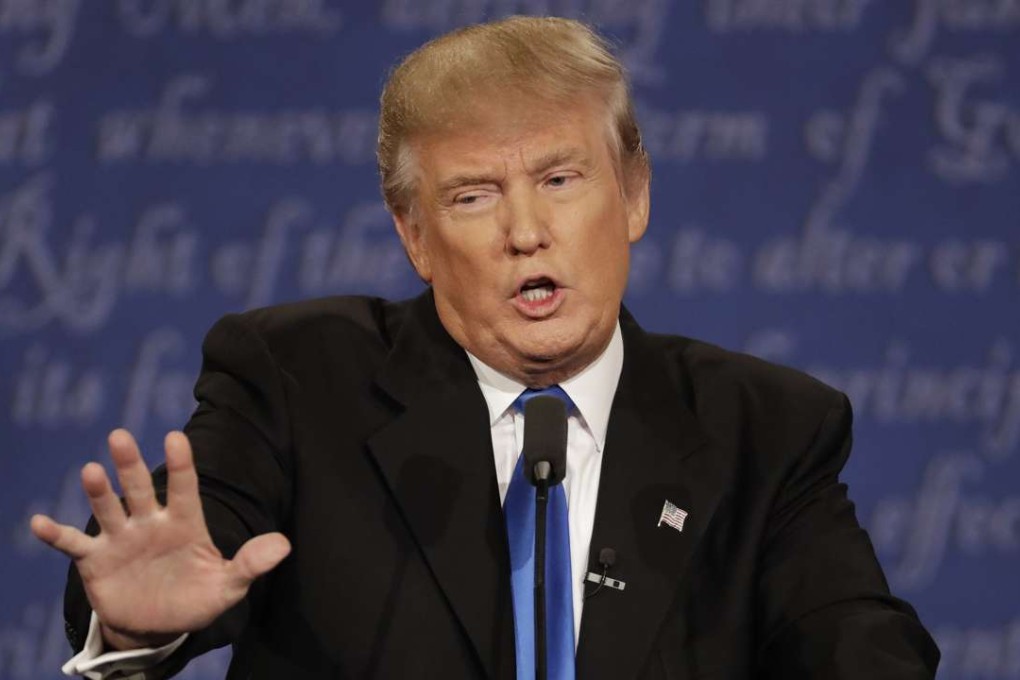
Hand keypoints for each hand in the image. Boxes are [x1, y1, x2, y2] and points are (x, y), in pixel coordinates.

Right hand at [30, 429, 290, 649]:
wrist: (159, 626)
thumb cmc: (196, 598)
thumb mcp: (228, 586)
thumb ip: (250, 563)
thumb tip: (284, 544)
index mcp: (185, 522)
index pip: (184, 487)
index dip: (180, 464)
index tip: (175, 438)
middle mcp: (150, 523)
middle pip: (139, 488)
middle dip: (130, 463)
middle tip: (120, 436)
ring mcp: (121, 539)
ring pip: (108, 508)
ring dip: (99, 491)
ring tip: (91, 470)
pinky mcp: (96, 561)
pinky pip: (73, 545)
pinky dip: (55, 535)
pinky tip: (37, 522)